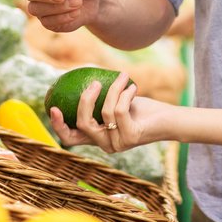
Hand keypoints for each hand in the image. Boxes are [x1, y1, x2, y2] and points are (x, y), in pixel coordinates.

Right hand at [48, 70, 168, 152]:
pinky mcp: (130, 138)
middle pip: (83, 124)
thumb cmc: (142, 108)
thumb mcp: (117, 102)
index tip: (53, 107)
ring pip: (104, 112)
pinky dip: (125, 93)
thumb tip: (81, 77)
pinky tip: (133, 86)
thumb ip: (100, 98)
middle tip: (92, 83)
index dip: (58, 126)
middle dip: (85, 101)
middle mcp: (105, 145)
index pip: (70, 138)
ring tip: (122, 77)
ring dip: (113, 89)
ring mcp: (117, 144)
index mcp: (98, 138)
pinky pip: (120, 110)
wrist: (169, 119)